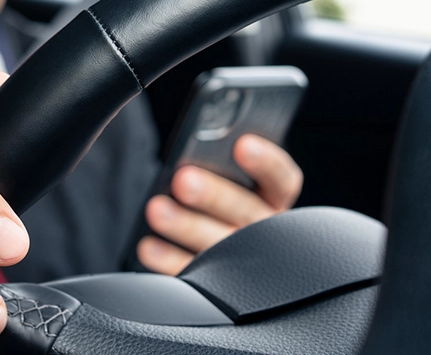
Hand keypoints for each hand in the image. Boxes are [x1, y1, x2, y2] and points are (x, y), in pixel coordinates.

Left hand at [137, 134, 302, 275]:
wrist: (211, 249)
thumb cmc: (217, 196)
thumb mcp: (226, 176)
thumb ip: (220, 162)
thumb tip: (198, 147)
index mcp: (273, 198)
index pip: (282, 180)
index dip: (266, 163)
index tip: (242, 145)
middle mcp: (265, 231)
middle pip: (246, 211)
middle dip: (214, 195)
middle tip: (184, 180)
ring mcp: (242, 260)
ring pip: (220, 245)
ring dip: (187, 226)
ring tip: (157, 209)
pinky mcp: (215, 286)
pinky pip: (194, 274)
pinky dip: (169, 260)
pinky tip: (149, 245)